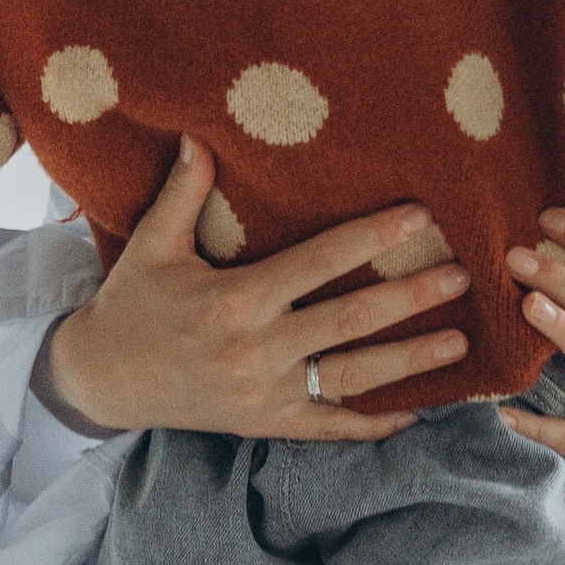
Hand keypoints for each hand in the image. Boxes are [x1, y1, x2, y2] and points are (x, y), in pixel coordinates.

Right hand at [45, 138, 469, 442]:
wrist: (104, 380)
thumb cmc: (131, 303)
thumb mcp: (151, 244)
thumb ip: (183, 193)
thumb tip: (198, 137)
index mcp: (236, 299)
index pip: (319, 261)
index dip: (371, 237)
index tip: (419, 217)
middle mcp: (257, 348)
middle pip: (350, 320)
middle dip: (410, 298)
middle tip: (461, 277)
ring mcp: (266, 392)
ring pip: (351, 376)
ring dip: (409, 361)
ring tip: (458, 344)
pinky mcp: (266, 423)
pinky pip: (329, 427)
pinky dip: (371, 423)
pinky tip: (415, 414)